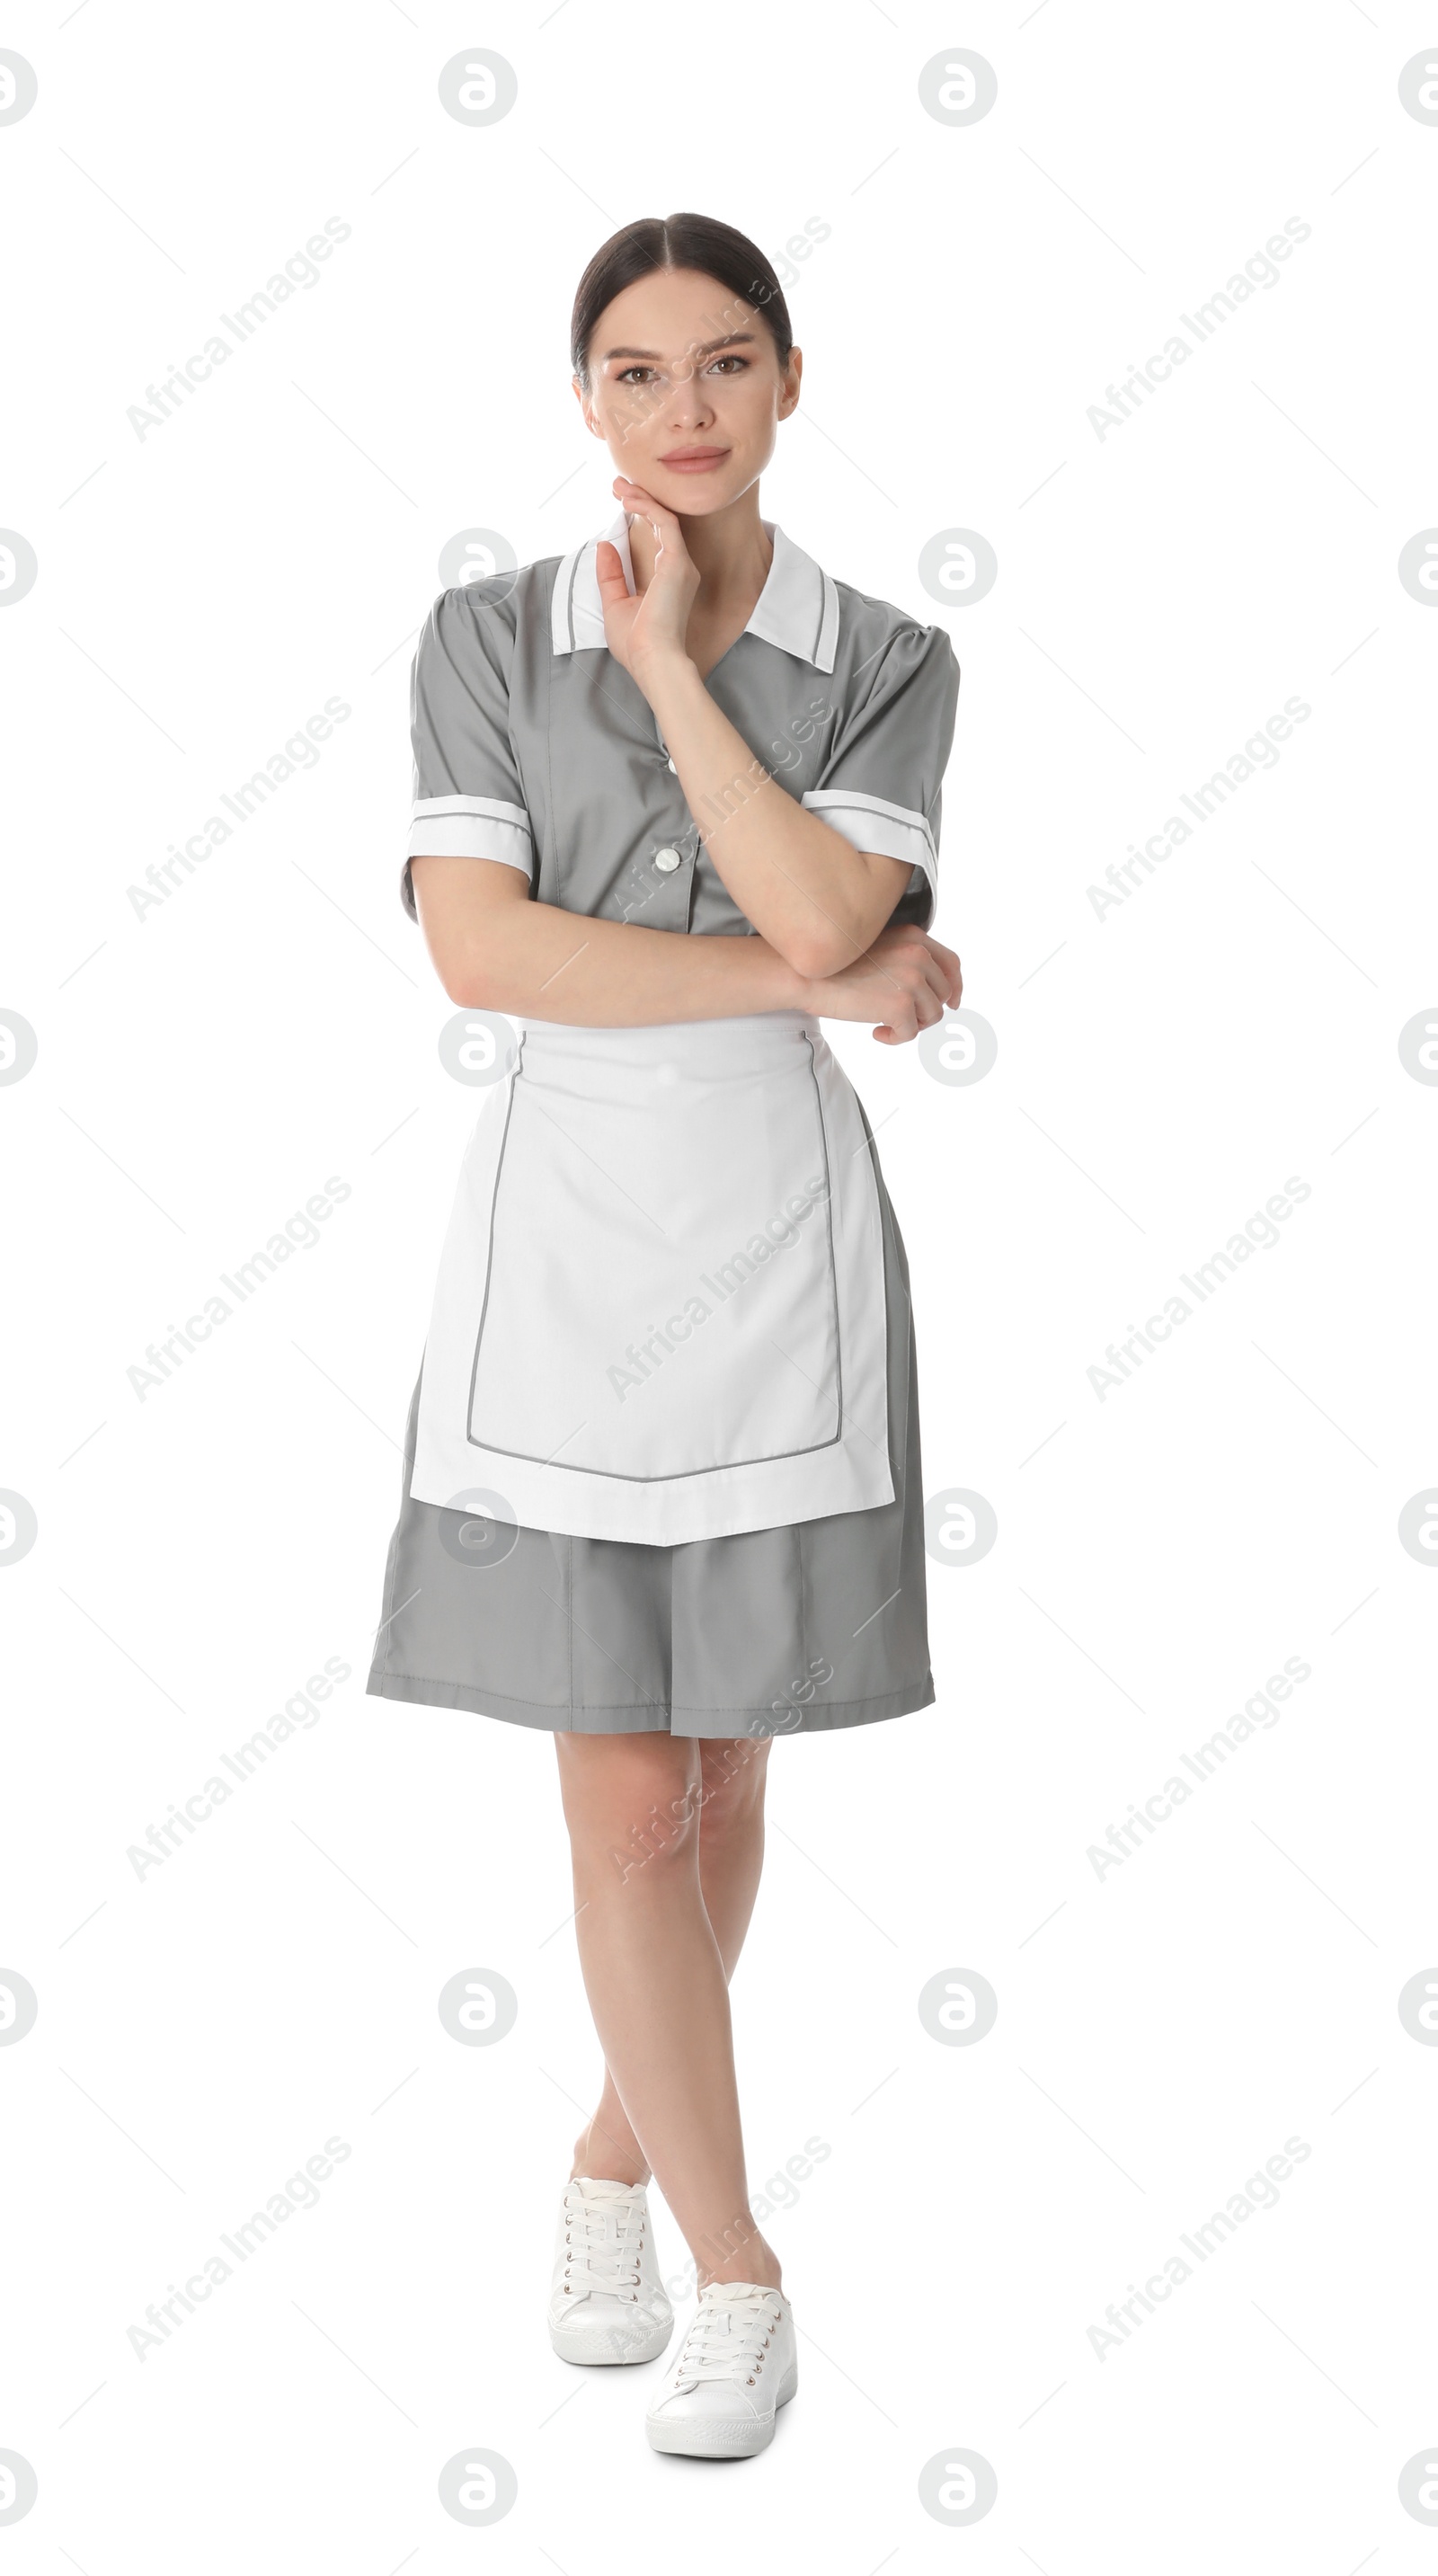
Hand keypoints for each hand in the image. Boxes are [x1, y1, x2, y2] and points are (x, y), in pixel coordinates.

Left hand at [595, 476, 700, 686]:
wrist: (651, 659)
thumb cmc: (636, 643)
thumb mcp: (615, 604)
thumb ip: (611, 575)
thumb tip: (605, 545)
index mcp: (667, 581)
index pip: (654, 541)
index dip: (639, 519)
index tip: (621, 504)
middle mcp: (679, 570)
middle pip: (661, 525)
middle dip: (640, 501)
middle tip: (620, 485)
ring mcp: (681, 565)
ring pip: (663, 519)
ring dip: (642, 499)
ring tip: (621, 486)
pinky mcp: (677, 561)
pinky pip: (664, 523)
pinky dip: (647, 507)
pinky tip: (629, 499)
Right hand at [798, 923, 962, 1044]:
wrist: (803, 974)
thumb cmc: (833, 966)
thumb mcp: (877, 947)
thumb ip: (905, 958)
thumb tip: (931, 991)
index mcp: (914, 936)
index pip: (951, 963)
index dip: (955, 986)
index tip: (951, 1003)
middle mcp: (918, 953)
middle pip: (943, 993)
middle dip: (926, 1011)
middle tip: (901, 1018)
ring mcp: (911, 979)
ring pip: (932, 1016)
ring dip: (911, 1025)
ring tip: (884, 1024)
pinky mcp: (900, 1005)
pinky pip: (911, 1033)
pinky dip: (895, 1038)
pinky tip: (876, 1033)